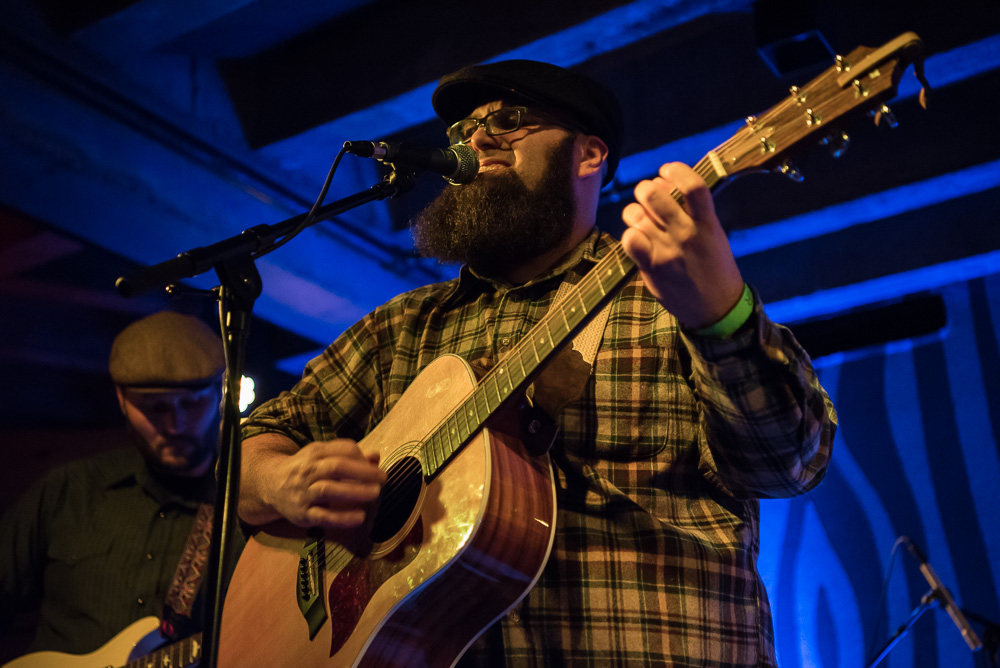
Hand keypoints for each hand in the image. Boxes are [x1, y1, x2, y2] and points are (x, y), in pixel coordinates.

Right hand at [268, 439, 385, 530]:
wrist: (270, 485)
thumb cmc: (306, 469)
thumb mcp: (323, 456)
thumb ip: (348, 456)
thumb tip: (376, 456)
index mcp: (316, 453)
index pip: (344, 450)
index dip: (362, 457)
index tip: (375, 467)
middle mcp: (308, 471)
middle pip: (337, 467)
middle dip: (363, 472)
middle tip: (383, 478)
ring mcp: (304, 493)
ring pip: (329, 490)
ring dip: (355, 491)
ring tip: (375, 494)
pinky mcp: (302, 514)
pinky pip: (323, 517)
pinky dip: (342, 518)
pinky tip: (360, 517)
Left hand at [621, 162, 744, 328]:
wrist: (716, 308)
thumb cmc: (714, 268)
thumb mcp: (714, 235)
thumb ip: (694, 213)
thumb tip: (665, 184)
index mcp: (707, 223)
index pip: (693, 186)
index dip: (675, 171)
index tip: (666, 170)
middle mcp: (687, 234)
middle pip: (655, 194)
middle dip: (645, 189)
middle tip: (646, 196)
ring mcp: (668, 251)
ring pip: (637, 214)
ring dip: (634, 212)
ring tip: (639, 218)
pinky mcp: (652, 268)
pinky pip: (630, 240)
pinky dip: (628, 234)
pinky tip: (635, 238)